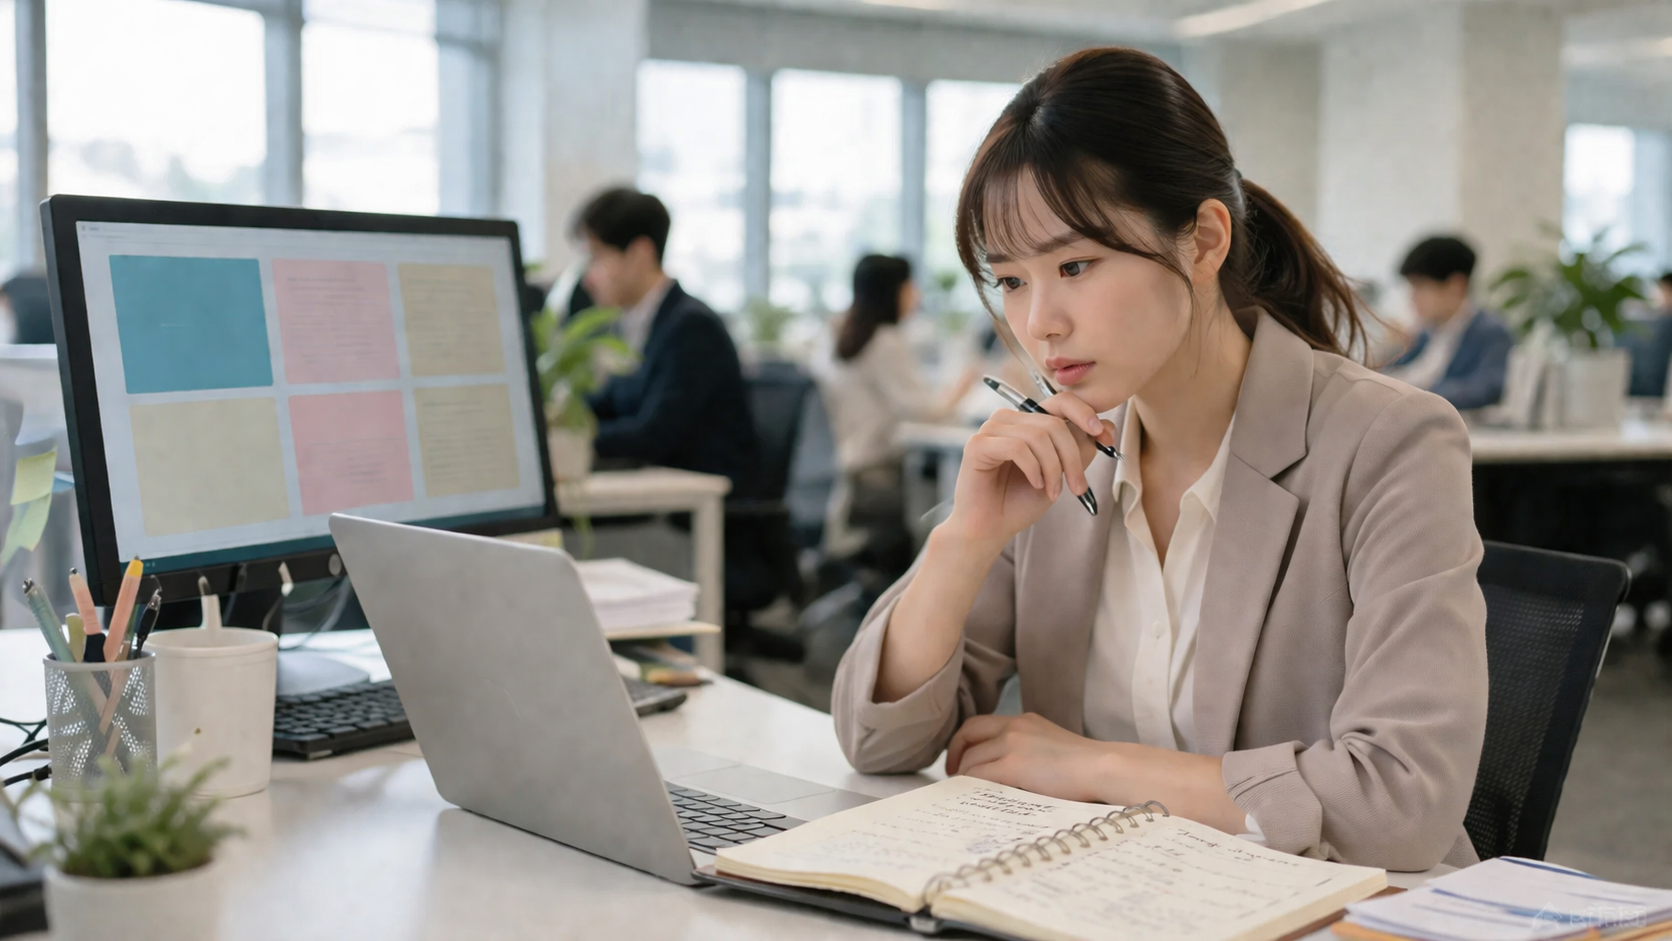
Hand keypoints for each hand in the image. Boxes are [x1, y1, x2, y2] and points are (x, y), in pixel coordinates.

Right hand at [944, 391, 1115, 543]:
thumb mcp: (1060, 473)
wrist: (990, 528)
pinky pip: (1017, 447)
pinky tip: (1035, 484)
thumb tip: (1107, 426)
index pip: (1061, 401)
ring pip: (1037, 436)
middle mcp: (1008, 419)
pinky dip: (1033, 469)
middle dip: (1072, 457)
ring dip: (1053, 469)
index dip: (1086, 414)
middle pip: (1054, 423)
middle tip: (1078, 487)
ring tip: (1052, 492)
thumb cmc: (1020, 501)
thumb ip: (1080, 449)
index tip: (1103, 436)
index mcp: (1027, 421)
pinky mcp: (977, 444)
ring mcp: (990, 429)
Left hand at [945, 713, 1115, 804]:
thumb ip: (1028, 750)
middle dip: (955, 753)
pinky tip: (972, 795)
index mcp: (1024, 720)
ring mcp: (1012, 744)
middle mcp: (1014, 726)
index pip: (982, 723)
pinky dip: (970, 784)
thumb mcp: (1052, 746)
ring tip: (964, 791)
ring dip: (963, 776)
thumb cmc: (1086, 767)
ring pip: (971, 758)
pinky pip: (979, 775)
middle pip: (969, 733)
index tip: (962, 757)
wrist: (1102, 768)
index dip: (965, 740)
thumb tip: (1008, 772)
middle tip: (952, 773)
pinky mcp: (1013, 765)